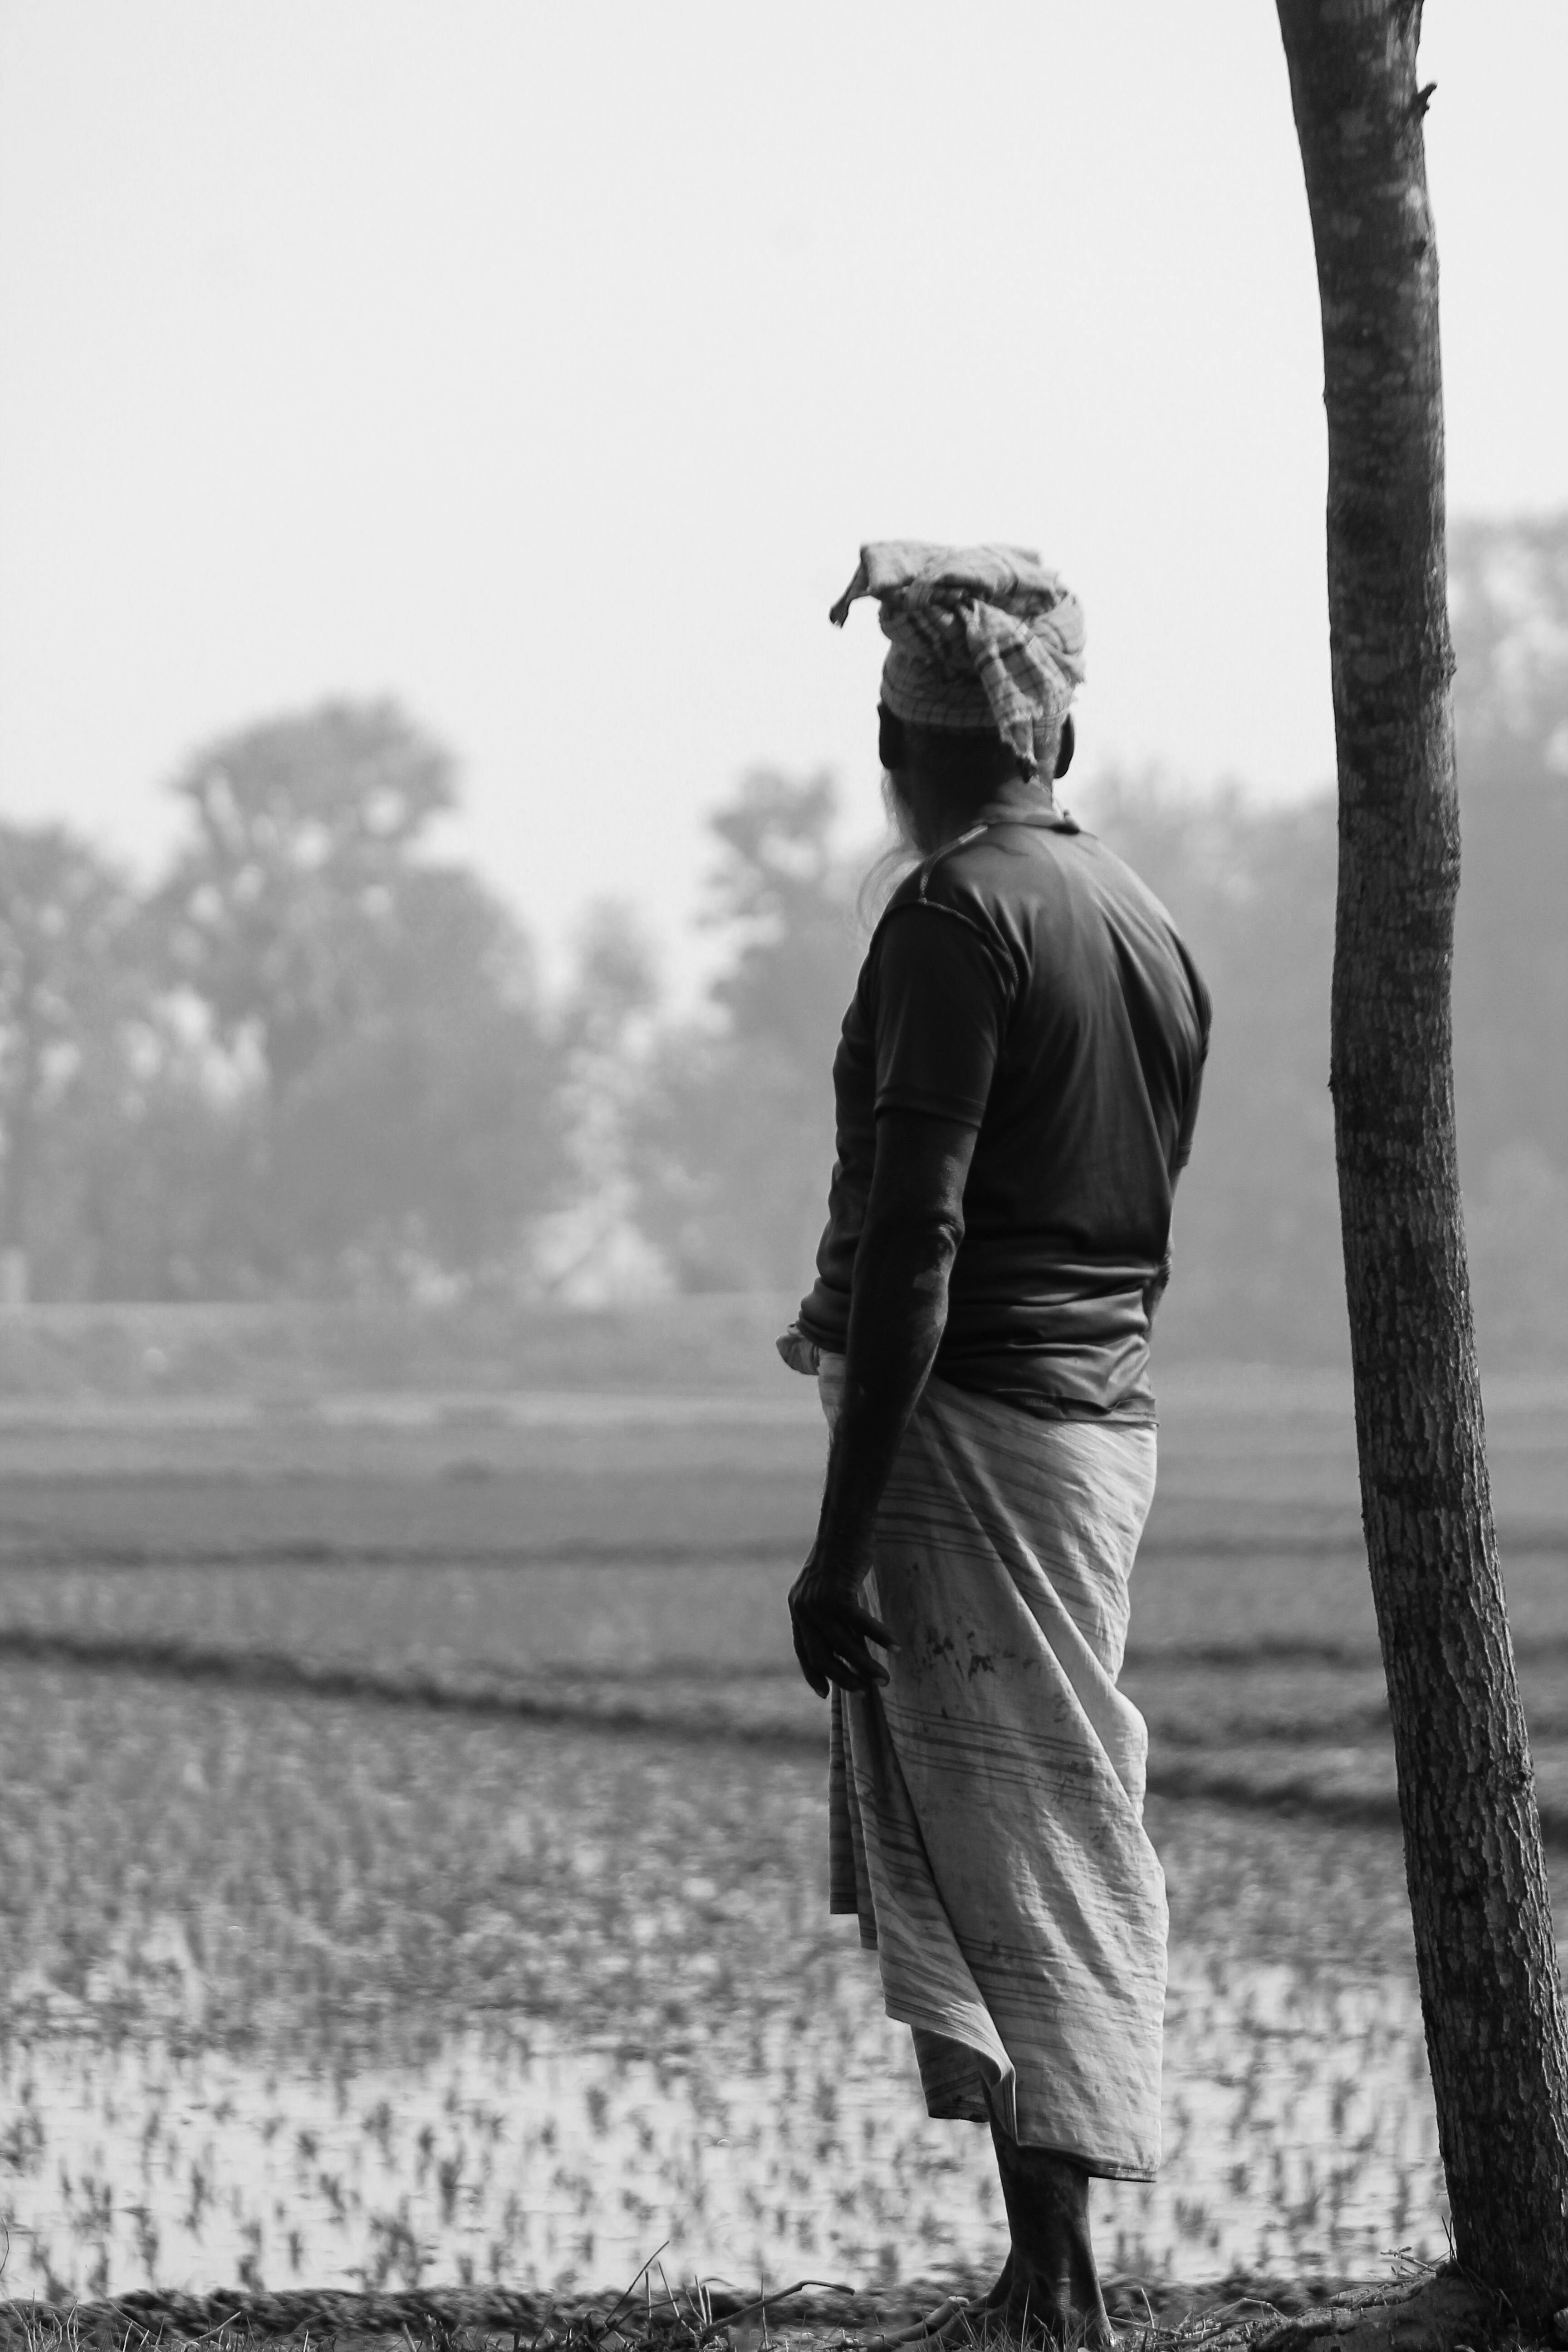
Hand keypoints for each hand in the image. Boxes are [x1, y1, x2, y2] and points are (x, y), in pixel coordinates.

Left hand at [788, 1549, 895, 1698]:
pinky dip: (880, 1638)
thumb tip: (844, 1644)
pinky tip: (895, 1648)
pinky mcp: (839, 1593)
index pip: (802, 1651)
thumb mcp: (824, 1587)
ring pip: (845, 1646)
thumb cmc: (840, 1555)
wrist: (843, 1525)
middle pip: (822, 1656)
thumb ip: (826, 1613)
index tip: (826, 1694)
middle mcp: (803, 1609)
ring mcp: (819, 1602)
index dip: (814, 1675)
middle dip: (844, 1678)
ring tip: (885, 1679)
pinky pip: (862, 1625)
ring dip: (866, 1666)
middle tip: (865, 1691)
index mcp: (797, 1608)